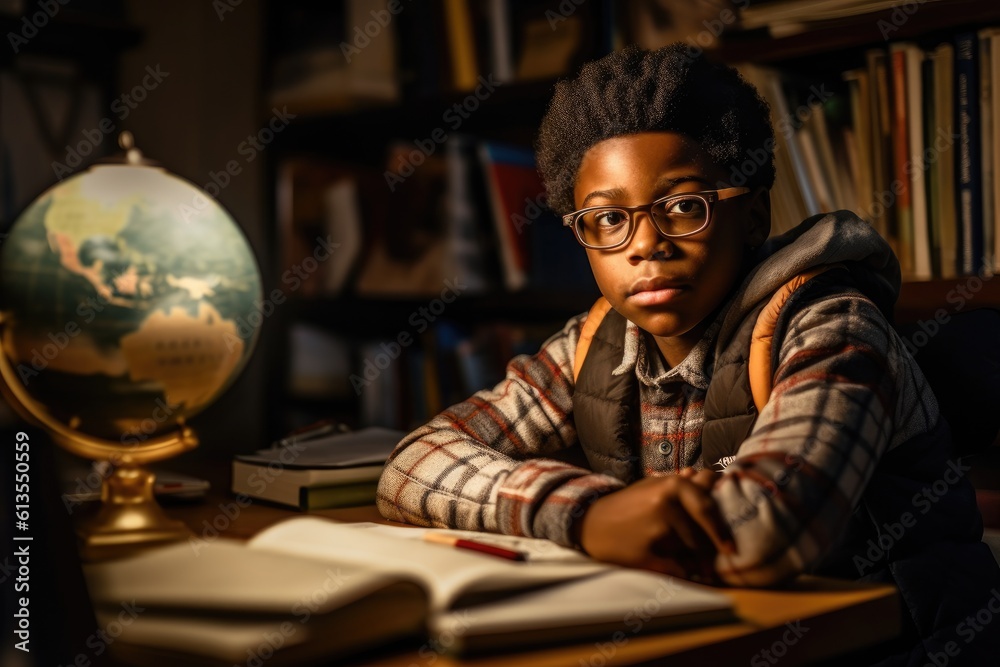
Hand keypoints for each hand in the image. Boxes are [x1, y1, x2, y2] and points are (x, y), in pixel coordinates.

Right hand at [575, 469, 734, 578]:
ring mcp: (657, 530)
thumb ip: (682, 483)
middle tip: (722, 555)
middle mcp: (667, 504)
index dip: (722, 528)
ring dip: (696, 560)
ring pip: (693, 552)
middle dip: (712, 547)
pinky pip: (679, 570)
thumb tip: (709, 475)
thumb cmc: (627, 505)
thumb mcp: (653, 487)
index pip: (710, 508)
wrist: (591, 523)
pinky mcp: (648, 553)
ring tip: (692, 561)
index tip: (732, 545)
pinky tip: (678, 569)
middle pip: (704, 534)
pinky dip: (683, 573)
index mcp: (672, 485)